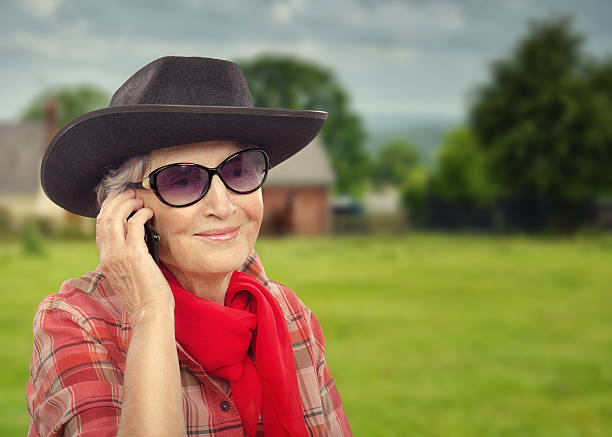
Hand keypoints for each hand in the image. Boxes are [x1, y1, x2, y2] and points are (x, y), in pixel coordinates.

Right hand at [96, 189, 173, 327]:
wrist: (149, 314)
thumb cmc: (147, 297)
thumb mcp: (131, 274)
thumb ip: (129, 257)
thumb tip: (141, 237)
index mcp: (106, 260)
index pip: (100, 228)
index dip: (109, 209)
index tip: (121, 200)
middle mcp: (108, 256)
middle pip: (103, 218)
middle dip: (116, 201)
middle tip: (131, 193)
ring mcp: (118, 255)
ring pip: (114, 218)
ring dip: (127, 204)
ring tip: (139, 199)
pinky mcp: (134, 255)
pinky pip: (133, 224)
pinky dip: (141, 214)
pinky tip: (149, 213)